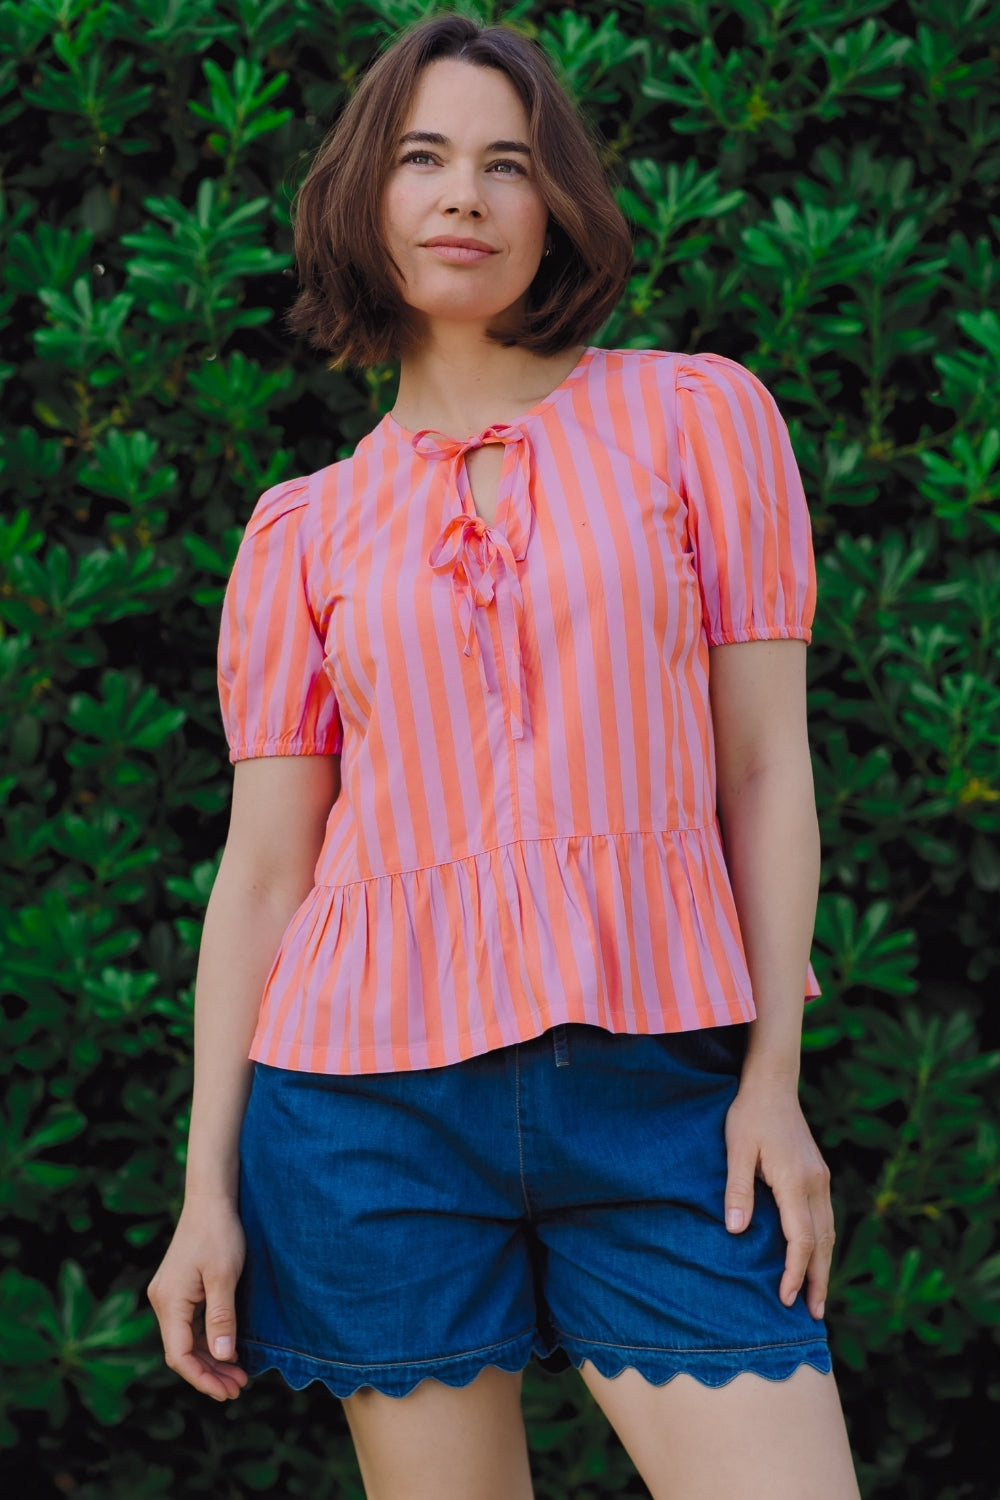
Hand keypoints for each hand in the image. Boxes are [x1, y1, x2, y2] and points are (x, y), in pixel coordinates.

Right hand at [147, 1198, 248, 1400]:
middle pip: (182, 1352)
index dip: (202, 1378)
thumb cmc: (219, 1233)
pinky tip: (228, 1353)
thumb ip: (222, 1317)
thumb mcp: (224, 1275)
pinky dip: (208, 1342)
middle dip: (209, 1373)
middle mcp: (162, 1302)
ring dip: (210, 1361)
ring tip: (237, 1377)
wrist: (210, 1200)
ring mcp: (170, 1297)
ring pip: (187, 1341)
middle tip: (238, 1389)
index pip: (179, 1354)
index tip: (227, 1391)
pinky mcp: (180, 1292)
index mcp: (169, 1301)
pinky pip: (191, 1327)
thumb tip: (223, 1356)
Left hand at [723, 1076, 833, 1319]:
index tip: (786, 1298)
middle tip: (813, 1315)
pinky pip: (825, 1218)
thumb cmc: (749, 1115)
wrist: (772, 1084)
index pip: (802, 1238)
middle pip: (823, 1241)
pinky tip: (814, 1257)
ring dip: (823, 1265)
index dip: (795, 1271)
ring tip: (817, 1297)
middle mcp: (816, 1183)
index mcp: (796, 1180)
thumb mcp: (736, 1149)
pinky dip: (822, 1244)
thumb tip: (735, 1230)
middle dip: (818, 1280)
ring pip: (829, 1231)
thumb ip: (737, 1189)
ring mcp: (821, 1178)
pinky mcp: (818, 1174)